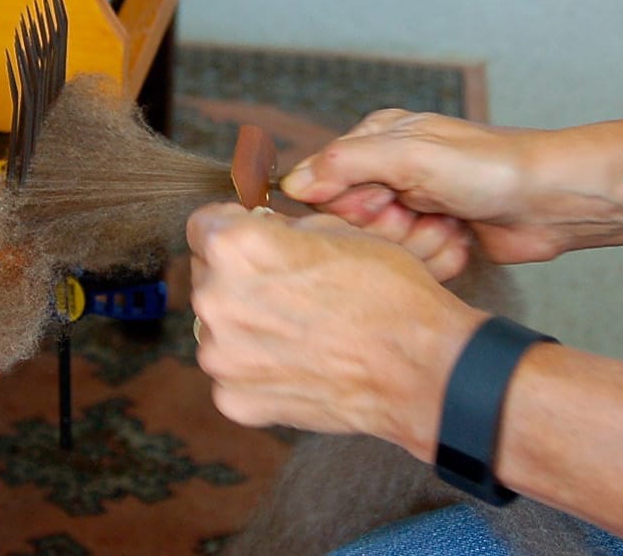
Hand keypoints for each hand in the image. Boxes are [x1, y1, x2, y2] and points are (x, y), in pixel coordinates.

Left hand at [186, 203, 484, 457]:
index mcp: (236, 247)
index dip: (231, 227)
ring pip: (218, 325)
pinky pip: (233, 371)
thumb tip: (259, 229)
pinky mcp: (234, 398)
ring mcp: (221, 355)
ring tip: (298, 328)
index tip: (252, 237)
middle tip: (288, 289)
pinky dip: (257, 367)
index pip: (202, 225)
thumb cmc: (387, 293)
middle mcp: (215, 299)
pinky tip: (298, 362)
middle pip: (208, 275)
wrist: (420, 368)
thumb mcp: (335, 230)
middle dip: (239, 276)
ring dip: (245, 322)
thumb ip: (280, 229)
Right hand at [280, 109, 567, 263]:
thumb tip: (292, 185)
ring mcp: (411, 207)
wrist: (554, 200)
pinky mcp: (432, 238)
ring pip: (382, 250)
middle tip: (422, 211)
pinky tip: (461, 238)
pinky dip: (438, 256)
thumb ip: (345, 164)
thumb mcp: (411, 155)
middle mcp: (388, 172)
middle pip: (351, 225)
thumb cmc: (491, 166)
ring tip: (449, 222)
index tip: (384, 203)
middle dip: (390, 227)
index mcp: (375, 140)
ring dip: (419, 243)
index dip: (350, 207)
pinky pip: (413, 265)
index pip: (323, 187)